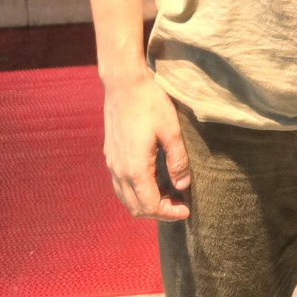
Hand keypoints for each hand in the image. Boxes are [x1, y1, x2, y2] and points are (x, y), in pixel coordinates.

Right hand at [102, 74, 190, 220]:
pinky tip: (153, 180)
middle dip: (159, 212)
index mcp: (135, 168)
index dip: (169, 213)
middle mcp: (119, 171)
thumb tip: (183, 186)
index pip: (150, 206)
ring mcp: (112, 164)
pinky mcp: (110, 155)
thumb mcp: (171, 130)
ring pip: (126, 198)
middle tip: (179, 204)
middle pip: (136, 208)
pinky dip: (136, 192)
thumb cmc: (150, 103)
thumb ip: (177, 160)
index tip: (186, 210)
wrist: (124, 84)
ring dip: (146, 203)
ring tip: (168, 194)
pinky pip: (121, 185)